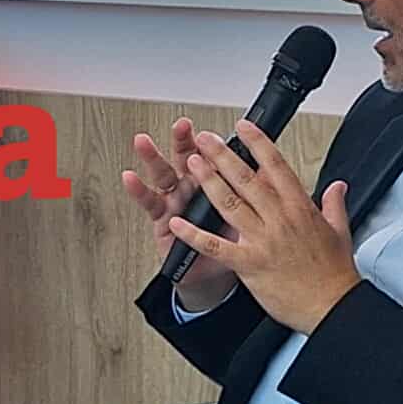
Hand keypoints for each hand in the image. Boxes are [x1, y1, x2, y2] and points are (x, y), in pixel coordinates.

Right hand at [121, 117, 239, 312]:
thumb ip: (254, 192)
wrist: (215, 277)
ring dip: (152, 158)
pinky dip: (140, 192)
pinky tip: (131, 179)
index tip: (215, 127)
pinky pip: (150, 205)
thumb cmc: (232, 244)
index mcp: (216, 183)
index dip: (216, 142)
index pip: (215, 156)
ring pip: (163, 175)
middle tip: (183, 126)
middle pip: (187, 159)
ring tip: (143, 142)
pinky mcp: (162, 220)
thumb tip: (271, 168)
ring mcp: (176, 202)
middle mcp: (193, 188)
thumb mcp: (248, 216)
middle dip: (184, 141)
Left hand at [167, 120, 360, 333]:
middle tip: (205, 138)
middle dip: (223, 156)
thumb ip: (334, 204)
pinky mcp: (249, 263)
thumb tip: (337, 185)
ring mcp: (263, 240)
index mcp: (301, 209)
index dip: (259, 144)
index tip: (244, 127)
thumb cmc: (334, 274)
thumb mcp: (340, 232)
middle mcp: (280, 220)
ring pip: (230, 204)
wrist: (333, 307)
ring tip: (192, 163)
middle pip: (247, 179)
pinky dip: (194, 235)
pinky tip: (177, 222)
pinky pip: (216, 246)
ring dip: (208, 182)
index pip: (277, 167)